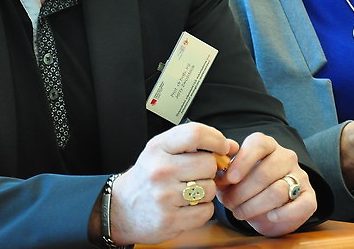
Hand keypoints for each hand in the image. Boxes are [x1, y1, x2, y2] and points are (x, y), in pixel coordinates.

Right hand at [107, 122, 237, 245]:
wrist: (121, 209)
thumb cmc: (148, 177)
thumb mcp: (162, 152)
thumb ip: (195, 145)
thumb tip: (232, 146)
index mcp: (158, 148)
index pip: (195, 134)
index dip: (216, 139)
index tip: (221, 147)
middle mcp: (160, 170)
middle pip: (208, 164)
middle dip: (210, 170)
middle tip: (199, 174)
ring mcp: (164, 196)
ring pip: (210, 189)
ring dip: (206, 191)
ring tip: (190, 191)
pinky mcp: (170, 220)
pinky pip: (206, 211)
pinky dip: (202, 210)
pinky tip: (188, 206)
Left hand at [216, 132, 316, 236]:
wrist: (268, 209)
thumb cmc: (246, 188)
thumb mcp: (232, 179)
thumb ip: (224, 173)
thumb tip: (218, 172)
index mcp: (266, 145)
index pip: (258, 144)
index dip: (242, 161)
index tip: (229, 179)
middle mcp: (286, 156)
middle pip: (265, 173)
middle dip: (242, 192)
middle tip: (229, 204)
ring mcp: (300, 176)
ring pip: (278, 191)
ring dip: (255, 206)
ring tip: (240, 213)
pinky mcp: (310, 196)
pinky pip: (301, 205)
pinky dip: (283, 214)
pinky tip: (270, 217)